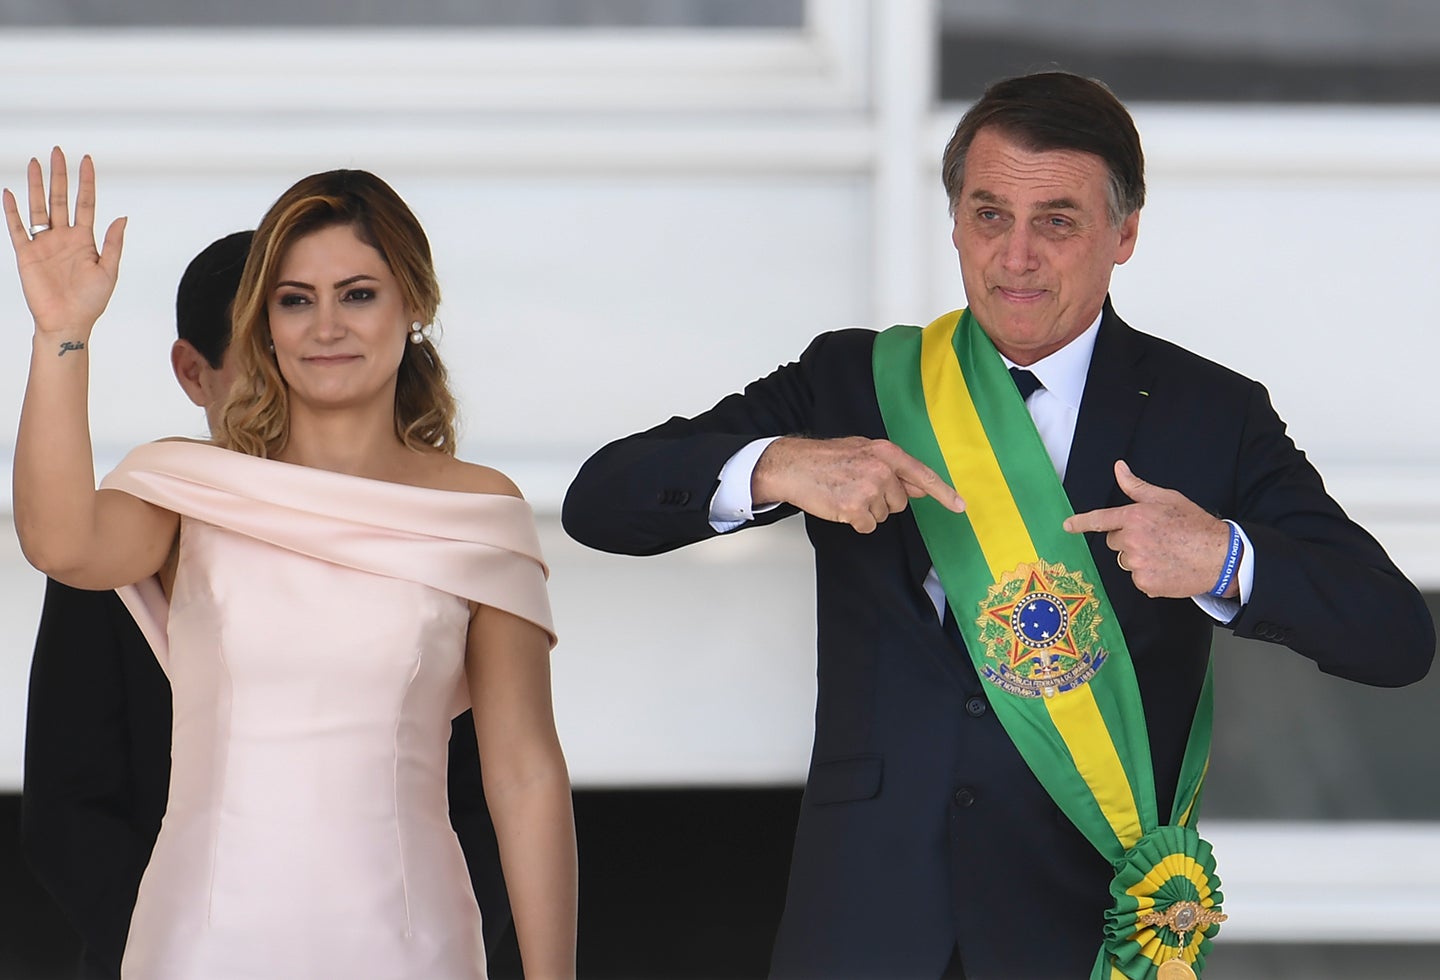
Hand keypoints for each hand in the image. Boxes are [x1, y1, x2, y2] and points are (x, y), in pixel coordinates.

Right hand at [3, 147, 125, 336]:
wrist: (68, 322)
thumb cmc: (91, 301)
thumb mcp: (109, 271)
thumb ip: (113, 243)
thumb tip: (122, 217)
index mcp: (85, 240)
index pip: (86, 203)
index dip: (86, 182)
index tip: (87, 160)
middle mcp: (63, 237)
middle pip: (60, 199)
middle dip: (59, 175)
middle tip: (58, 151)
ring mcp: (44, 243)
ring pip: (39, 207)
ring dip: (37, 185)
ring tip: (35, 163)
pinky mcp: (27, 253)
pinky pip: (17, 228)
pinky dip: (12, 211)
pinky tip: (9, 192)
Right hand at [752, 436, 963, 532]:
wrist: (793, 466)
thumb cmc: (826, 458)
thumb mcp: (862, 450)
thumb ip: (892, 467)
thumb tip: (917, 487)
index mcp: (885, 452)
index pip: (922, 475)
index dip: (943, 492)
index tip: (960, 505)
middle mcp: (881, 469)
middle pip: (900, 502)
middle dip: (882, 500)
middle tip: (856, 487)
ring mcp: (869, 489)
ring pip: (883, 515)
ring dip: (866, 510)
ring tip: (845, 492)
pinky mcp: (855, 509)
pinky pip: (868, 525)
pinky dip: (855, 521)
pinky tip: (840, 504)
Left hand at [1063, 459, 1234, 598]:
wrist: (1220, 556)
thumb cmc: (1195, 524)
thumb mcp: (1167, 498)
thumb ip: (1137, 487)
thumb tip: (1119, 468)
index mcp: (1135, 517)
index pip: (1099, 520)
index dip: (1080, 522)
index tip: (1067, 525)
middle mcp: (1132, 540)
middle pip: (1113, 542)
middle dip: (1127, 539)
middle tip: (1154, 538)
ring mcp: (1137, 563)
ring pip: (1125, 561)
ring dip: (1138, 558)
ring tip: (1164, 553)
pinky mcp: (1145, 583)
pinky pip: (1137, 579)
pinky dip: (1149, 576)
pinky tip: (1167, 568)